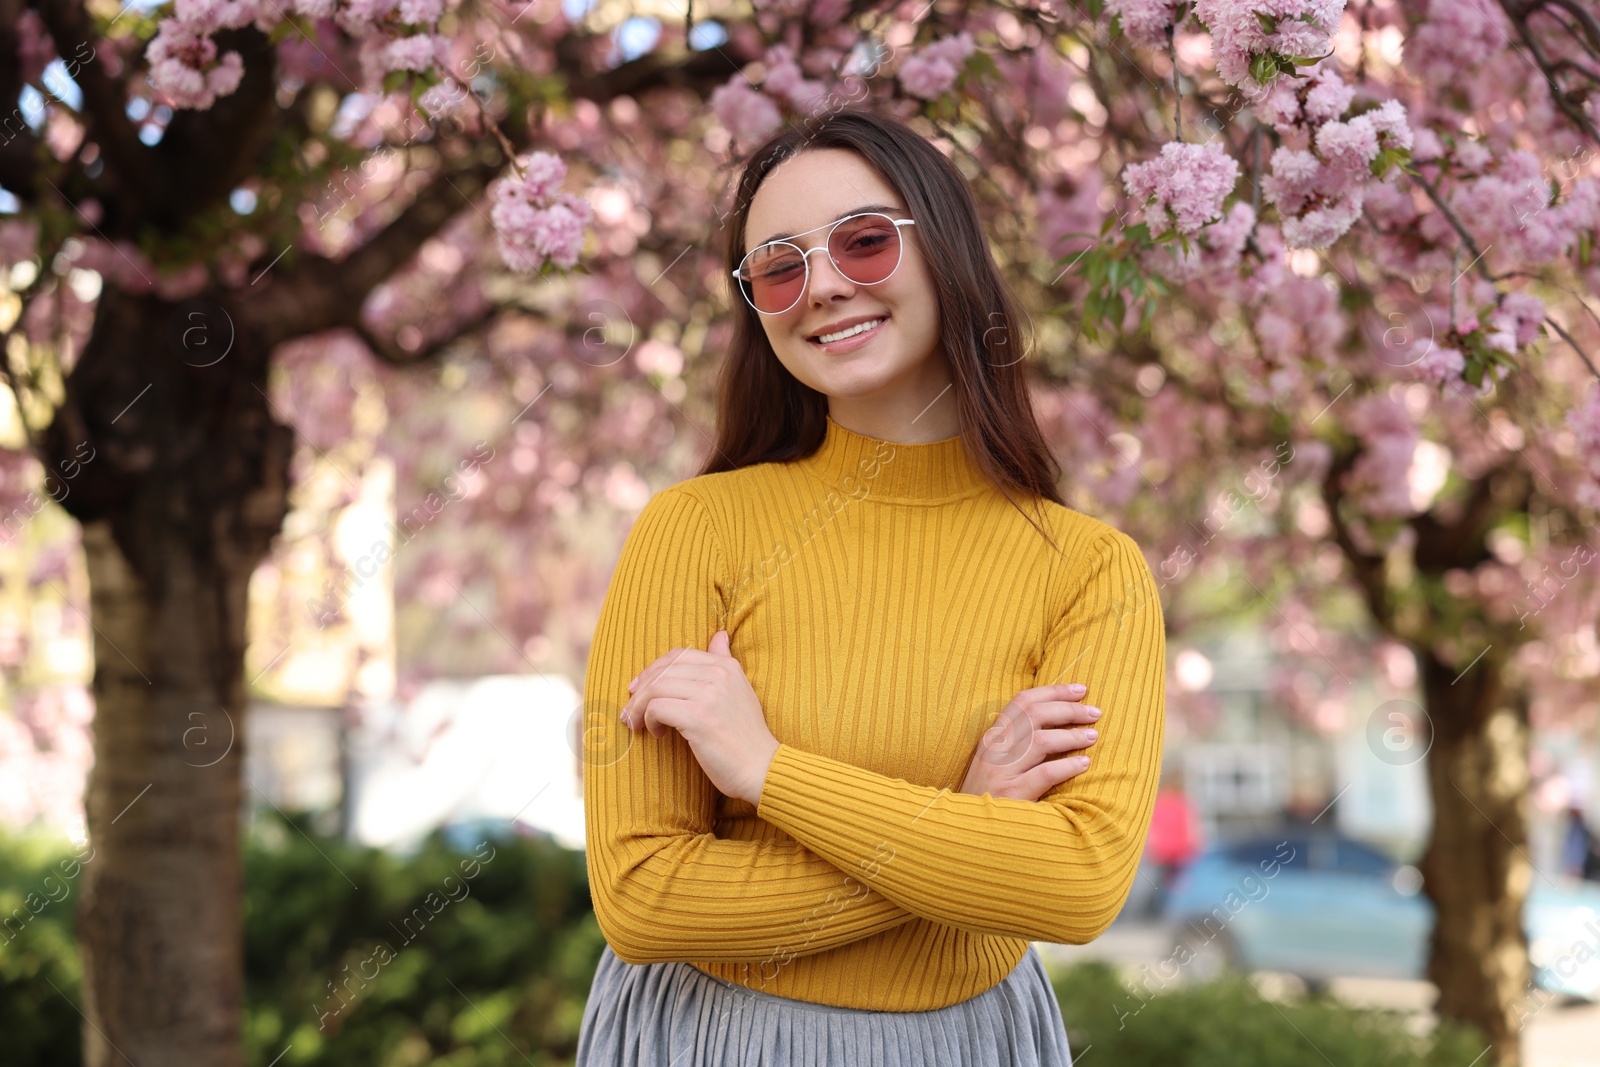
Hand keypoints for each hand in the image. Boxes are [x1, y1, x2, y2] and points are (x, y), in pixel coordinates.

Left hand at [620, 630, 780, 805]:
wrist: (761, 768)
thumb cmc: (746, 736)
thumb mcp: (740, 690)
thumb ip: (725, 660)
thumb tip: (719, 635)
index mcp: (727, 666)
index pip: (678, 655)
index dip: (653, 670)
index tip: (640, 690)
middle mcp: (718, 674)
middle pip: (662, 670)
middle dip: (640, 690)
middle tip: (631, 711)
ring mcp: (708, 694)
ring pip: (655, 688)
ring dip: (639, 707)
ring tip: (638, 724)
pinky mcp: (697, 717)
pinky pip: (656, 708)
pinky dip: (649, 720)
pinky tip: (658, 735)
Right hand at [959, 683, 1100, 801]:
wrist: (967, 831)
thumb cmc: (989, 796)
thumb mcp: (997, 763)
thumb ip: (1019, 743)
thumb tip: (1058, 722)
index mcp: (992, 737)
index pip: (1023, 702)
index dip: (1054, 691)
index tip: (1081, 690)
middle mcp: (994, 749)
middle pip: (1035, 715)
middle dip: (1069, 709)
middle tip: (1095, 713)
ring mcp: (1001, 772)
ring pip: (1040, 741)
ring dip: (1072, 736)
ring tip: (1093, 737)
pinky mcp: (1011, 795)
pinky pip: (1044, 774)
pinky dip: (1067, 766)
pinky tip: (1084, 765)